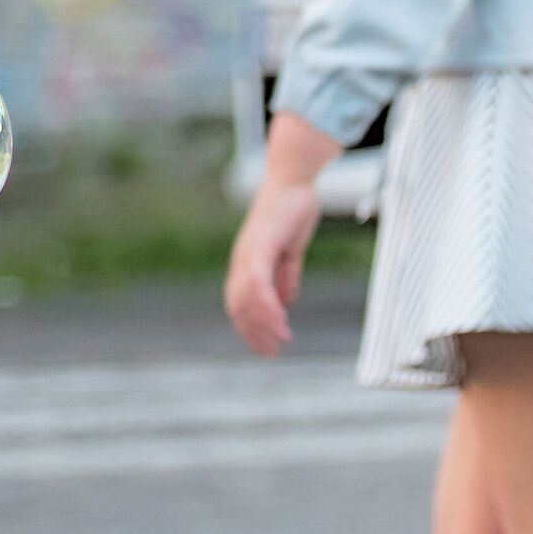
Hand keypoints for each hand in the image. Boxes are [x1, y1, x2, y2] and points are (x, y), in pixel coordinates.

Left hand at [224, 176, 321, 355]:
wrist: (293, 181)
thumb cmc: (292, 211)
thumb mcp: (290, 249)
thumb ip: (287, 274)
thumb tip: (287, 298)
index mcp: (247, 262)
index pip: (240, 303)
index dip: (250, 327)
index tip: (267, 346)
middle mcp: (242, 260)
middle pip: (239, 306)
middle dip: (255, 333)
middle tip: (273, 352)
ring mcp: (249, 253)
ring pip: (247, 298)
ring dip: (263, 323)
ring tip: (281, 339)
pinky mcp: (261, 246)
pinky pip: (259, 282)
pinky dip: (268, 304)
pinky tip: (281, 318)